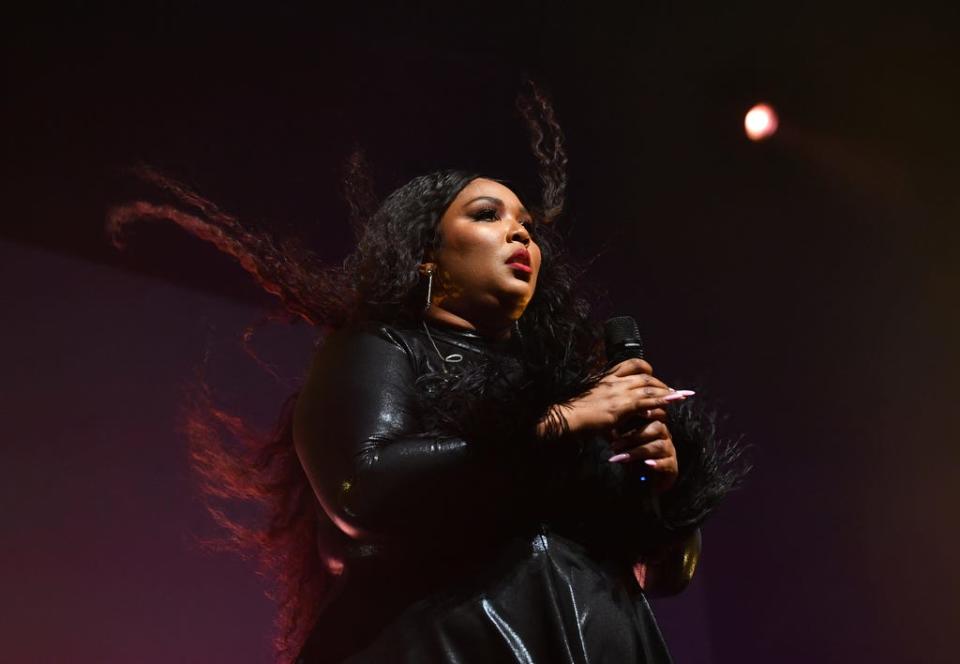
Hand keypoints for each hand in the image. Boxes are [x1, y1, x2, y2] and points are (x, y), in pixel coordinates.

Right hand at [537, 358, 692, 436]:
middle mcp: (613, 381)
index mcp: (605, 378)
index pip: (630, 364)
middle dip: (661, 383)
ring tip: (680, 396)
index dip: (646, 369)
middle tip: (674, 391)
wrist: (564, 418)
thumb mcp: (589, 404)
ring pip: (648, 386)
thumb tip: (615, 418)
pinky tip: (671, 404)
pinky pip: (646, 401)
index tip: (654, 376)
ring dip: (666, 391)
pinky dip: (661, 401)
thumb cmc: (572, 414)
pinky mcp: (620, 407)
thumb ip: (604, 406)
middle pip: (644, 375)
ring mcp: (617, 392)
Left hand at [607, 419, 678, 492]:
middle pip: (657, 428)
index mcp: (655, 427)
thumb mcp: (623, 446)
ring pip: (658, 446)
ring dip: (637, 452)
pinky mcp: (672, 467)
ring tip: (621, 458)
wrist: (642, 485)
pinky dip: (657, 464)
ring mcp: (670, 452)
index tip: (632, 412)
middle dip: (634, 436)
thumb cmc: (632, 461)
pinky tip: (647, 464)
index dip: (646, 413)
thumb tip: (608, 426)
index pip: (654, 415)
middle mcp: (665, 437)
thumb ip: (620, 435)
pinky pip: (667, 463)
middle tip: (615, 445)